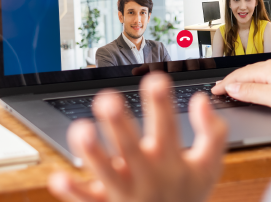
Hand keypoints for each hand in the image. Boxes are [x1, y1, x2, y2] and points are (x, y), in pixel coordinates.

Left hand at [48, 73, 227, 201]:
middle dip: (118, 123)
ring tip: (80, 129)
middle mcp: (146, 174)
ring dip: (93, 152)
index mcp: (171, 159)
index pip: (168, 126)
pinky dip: (73, 191)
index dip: (161, 103)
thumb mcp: (209, 165)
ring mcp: (124, 192)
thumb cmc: (187, 194)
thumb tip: (200, 99)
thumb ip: (212, 132)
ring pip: (105, 171)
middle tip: (107, 99)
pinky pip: (88, 200)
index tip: (155, 79)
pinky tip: (58, 176)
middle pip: (130, 146)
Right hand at [211, 56, 270, 118]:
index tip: (214, 92)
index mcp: (270, 69)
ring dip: (245, 80)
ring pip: (260, 72)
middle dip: (233, 81)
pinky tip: (261, 85)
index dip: (225, 85)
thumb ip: (252, 92)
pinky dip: (259, 80)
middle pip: (248, 72)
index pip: (240, 76)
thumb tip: (232, 87)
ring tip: (236, 88)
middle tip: (220, 90)